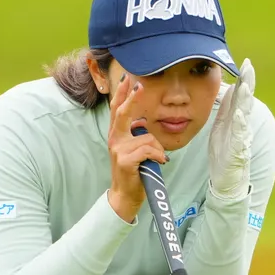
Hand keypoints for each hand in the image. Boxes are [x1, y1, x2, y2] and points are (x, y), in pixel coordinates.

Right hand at [105, 75, 166, 222]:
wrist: (125, 195)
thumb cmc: (134, 172)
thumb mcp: (133, 150)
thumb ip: (135, 135)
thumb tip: (142, 122)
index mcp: (116, 135)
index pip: (117, 110)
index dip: (122, 94)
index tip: (128, 79)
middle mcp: (115, 139)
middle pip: (123, 113)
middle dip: (133, 98)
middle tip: (140, 85)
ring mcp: (118, 149)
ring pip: (147, 137)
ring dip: (158, 149)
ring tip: (157, 160)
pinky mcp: (125, 160)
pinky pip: (149, 150)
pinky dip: (158, 156)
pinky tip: (159, 163)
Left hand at [208, 58, 254, 199]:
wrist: (226, 178)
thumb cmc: (224, 151)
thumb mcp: (222, 125)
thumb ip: (226, 108)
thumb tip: (229, 87)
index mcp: (236, 117)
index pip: (241, 94)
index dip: (244, 79)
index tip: (246, 63)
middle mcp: (242, 124)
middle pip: (246, 100)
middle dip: (248, 83)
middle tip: (249, 67)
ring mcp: (242, 136)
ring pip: (245, 114)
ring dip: (245, 100)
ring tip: (245, 86)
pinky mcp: (239, 149)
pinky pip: (240, 134)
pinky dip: (240, 123)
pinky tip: (239, 113)